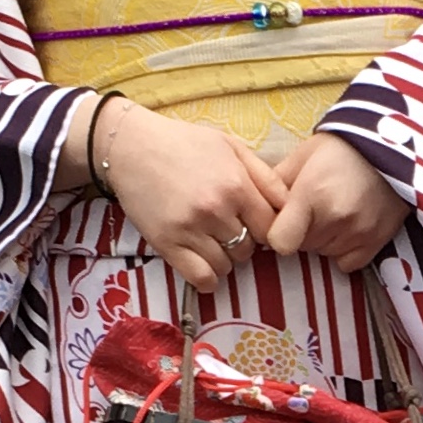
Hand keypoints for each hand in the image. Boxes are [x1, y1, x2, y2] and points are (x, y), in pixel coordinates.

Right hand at [93, 99, 284, 294]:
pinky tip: (204, 266)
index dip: (266, 229)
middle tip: (228, 229)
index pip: (271, 228)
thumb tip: (291, 204)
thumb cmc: (185, 143)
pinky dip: (208, 279)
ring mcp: (190, 229)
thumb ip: (265, 176)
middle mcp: (216, 210)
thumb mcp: (232, 147)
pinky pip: (200, 278)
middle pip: (249, 249)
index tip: (254, 224)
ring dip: (224, 259)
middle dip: (244, 243)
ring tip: (212, 241)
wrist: (131, 147)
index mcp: (237, 186)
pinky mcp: (167, 244)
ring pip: (226, 266)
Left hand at [264, 134, 411, 272]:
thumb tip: (255, 207)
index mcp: (310, 195)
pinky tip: (348, 227)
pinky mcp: (377, 241)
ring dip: (322, 240)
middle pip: (301, 247)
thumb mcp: (303, 156)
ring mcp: (358, 233)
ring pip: (323, 254)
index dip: (275, 235)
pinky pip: (347, 263)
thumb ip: (275, 183)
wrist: (394, 146)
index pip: (279, 242)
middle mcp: (335, 219)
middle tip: (313, 208)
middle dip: (300, 232)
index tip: (280, 223)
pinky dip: (344, 250)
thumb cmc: (342, 148)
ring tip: (334, 212)